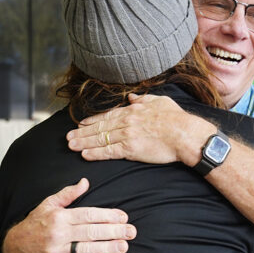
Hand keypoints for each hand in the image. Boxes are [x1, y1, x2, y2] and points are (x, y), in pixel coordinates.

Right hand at [2, 178, 135, 252]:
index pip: (88, 214)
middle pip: (90, 231)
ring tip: (124, 246)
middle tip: (131, 232)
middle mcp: (57, 233)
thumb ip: (68, 194)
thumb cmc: (35, 224)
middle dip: (113, 231)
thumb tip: (85, 181)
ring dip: (107, 248)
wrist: (14, 248)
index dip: (108, 215)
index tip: (124, 217)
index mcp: (59, 216)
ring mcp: (55, 252)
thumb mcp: (48, 204)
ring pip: (86, 249)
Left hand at [65, 93, 214, 164]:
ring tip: (71, 146)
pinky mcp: (130, 149)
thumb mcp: (160, 101)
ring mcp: (127, 135)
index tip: (82, 124)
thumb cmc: (176, 119)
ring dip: (84, 142)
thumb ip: (144, 99)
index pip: (108, 116)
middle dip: (82, 132)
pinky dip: (95, 153)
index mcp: (133, 110)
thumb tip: (132, 97)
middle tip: (68, 136)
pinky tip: (85, 155)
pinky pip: (108, 152)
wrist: (185, 134)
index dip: (93, 120)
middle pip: (100, 127)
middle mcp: (126, 121)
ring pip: (100, 139)